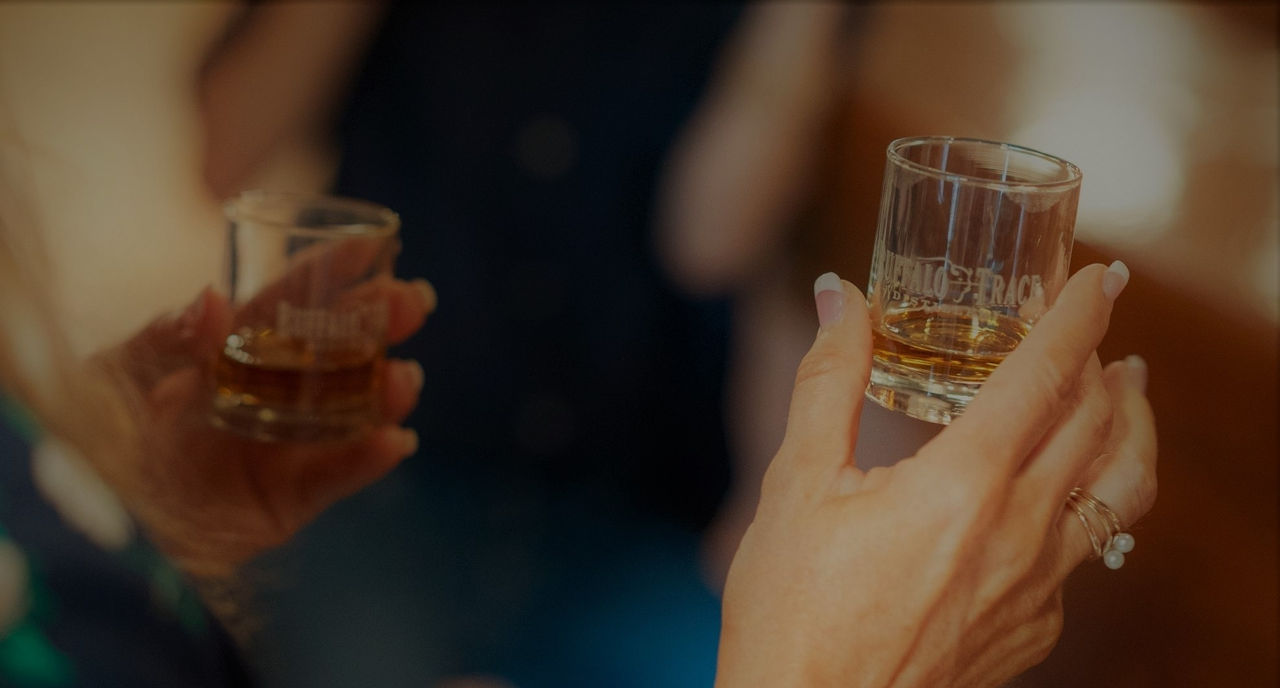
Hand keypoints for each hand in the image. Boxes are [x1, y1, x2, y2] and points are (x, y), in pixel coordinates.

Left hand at [96, 278, 435, 578]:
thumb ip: (163, 341)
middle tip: (415, 302)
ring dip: (384, 393)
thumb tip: (212, 301)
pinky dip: (366, 462)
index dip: (330, 273)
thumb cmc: (97, 440)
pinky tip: (396, 441)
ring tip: (405, 379)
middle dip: (379, 325)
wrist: (92, 523)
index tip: (373, 245)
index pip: (287, 304)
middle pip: (334, 353)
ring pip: (349, 415)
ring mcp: (283, 448)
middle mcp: (268, 396)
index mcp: (230, 355)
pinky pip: (335, 480)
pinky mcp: (288, 503)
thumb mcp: (116, 379)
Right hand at [715, 264, 1156, 687]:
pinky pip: (1082, 552)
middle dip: (1106, 361)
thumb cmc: (792, 608)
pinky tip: (1055, 497)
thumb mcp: (797, 483)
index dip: (1079, 315)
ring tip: (1128, 395)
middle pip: (1098, 425)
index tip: (1099, 277)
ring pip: (1119, 491)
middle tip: (1099, 326)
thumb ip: (828, 380)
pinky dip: (1085, 501)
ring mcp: (1036, 588)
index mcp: (963, 484)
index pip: (1047, 374)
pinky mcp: (1033, 629)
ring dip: (1129, 430)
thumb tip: (838, 298)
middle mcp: (1019, 532)